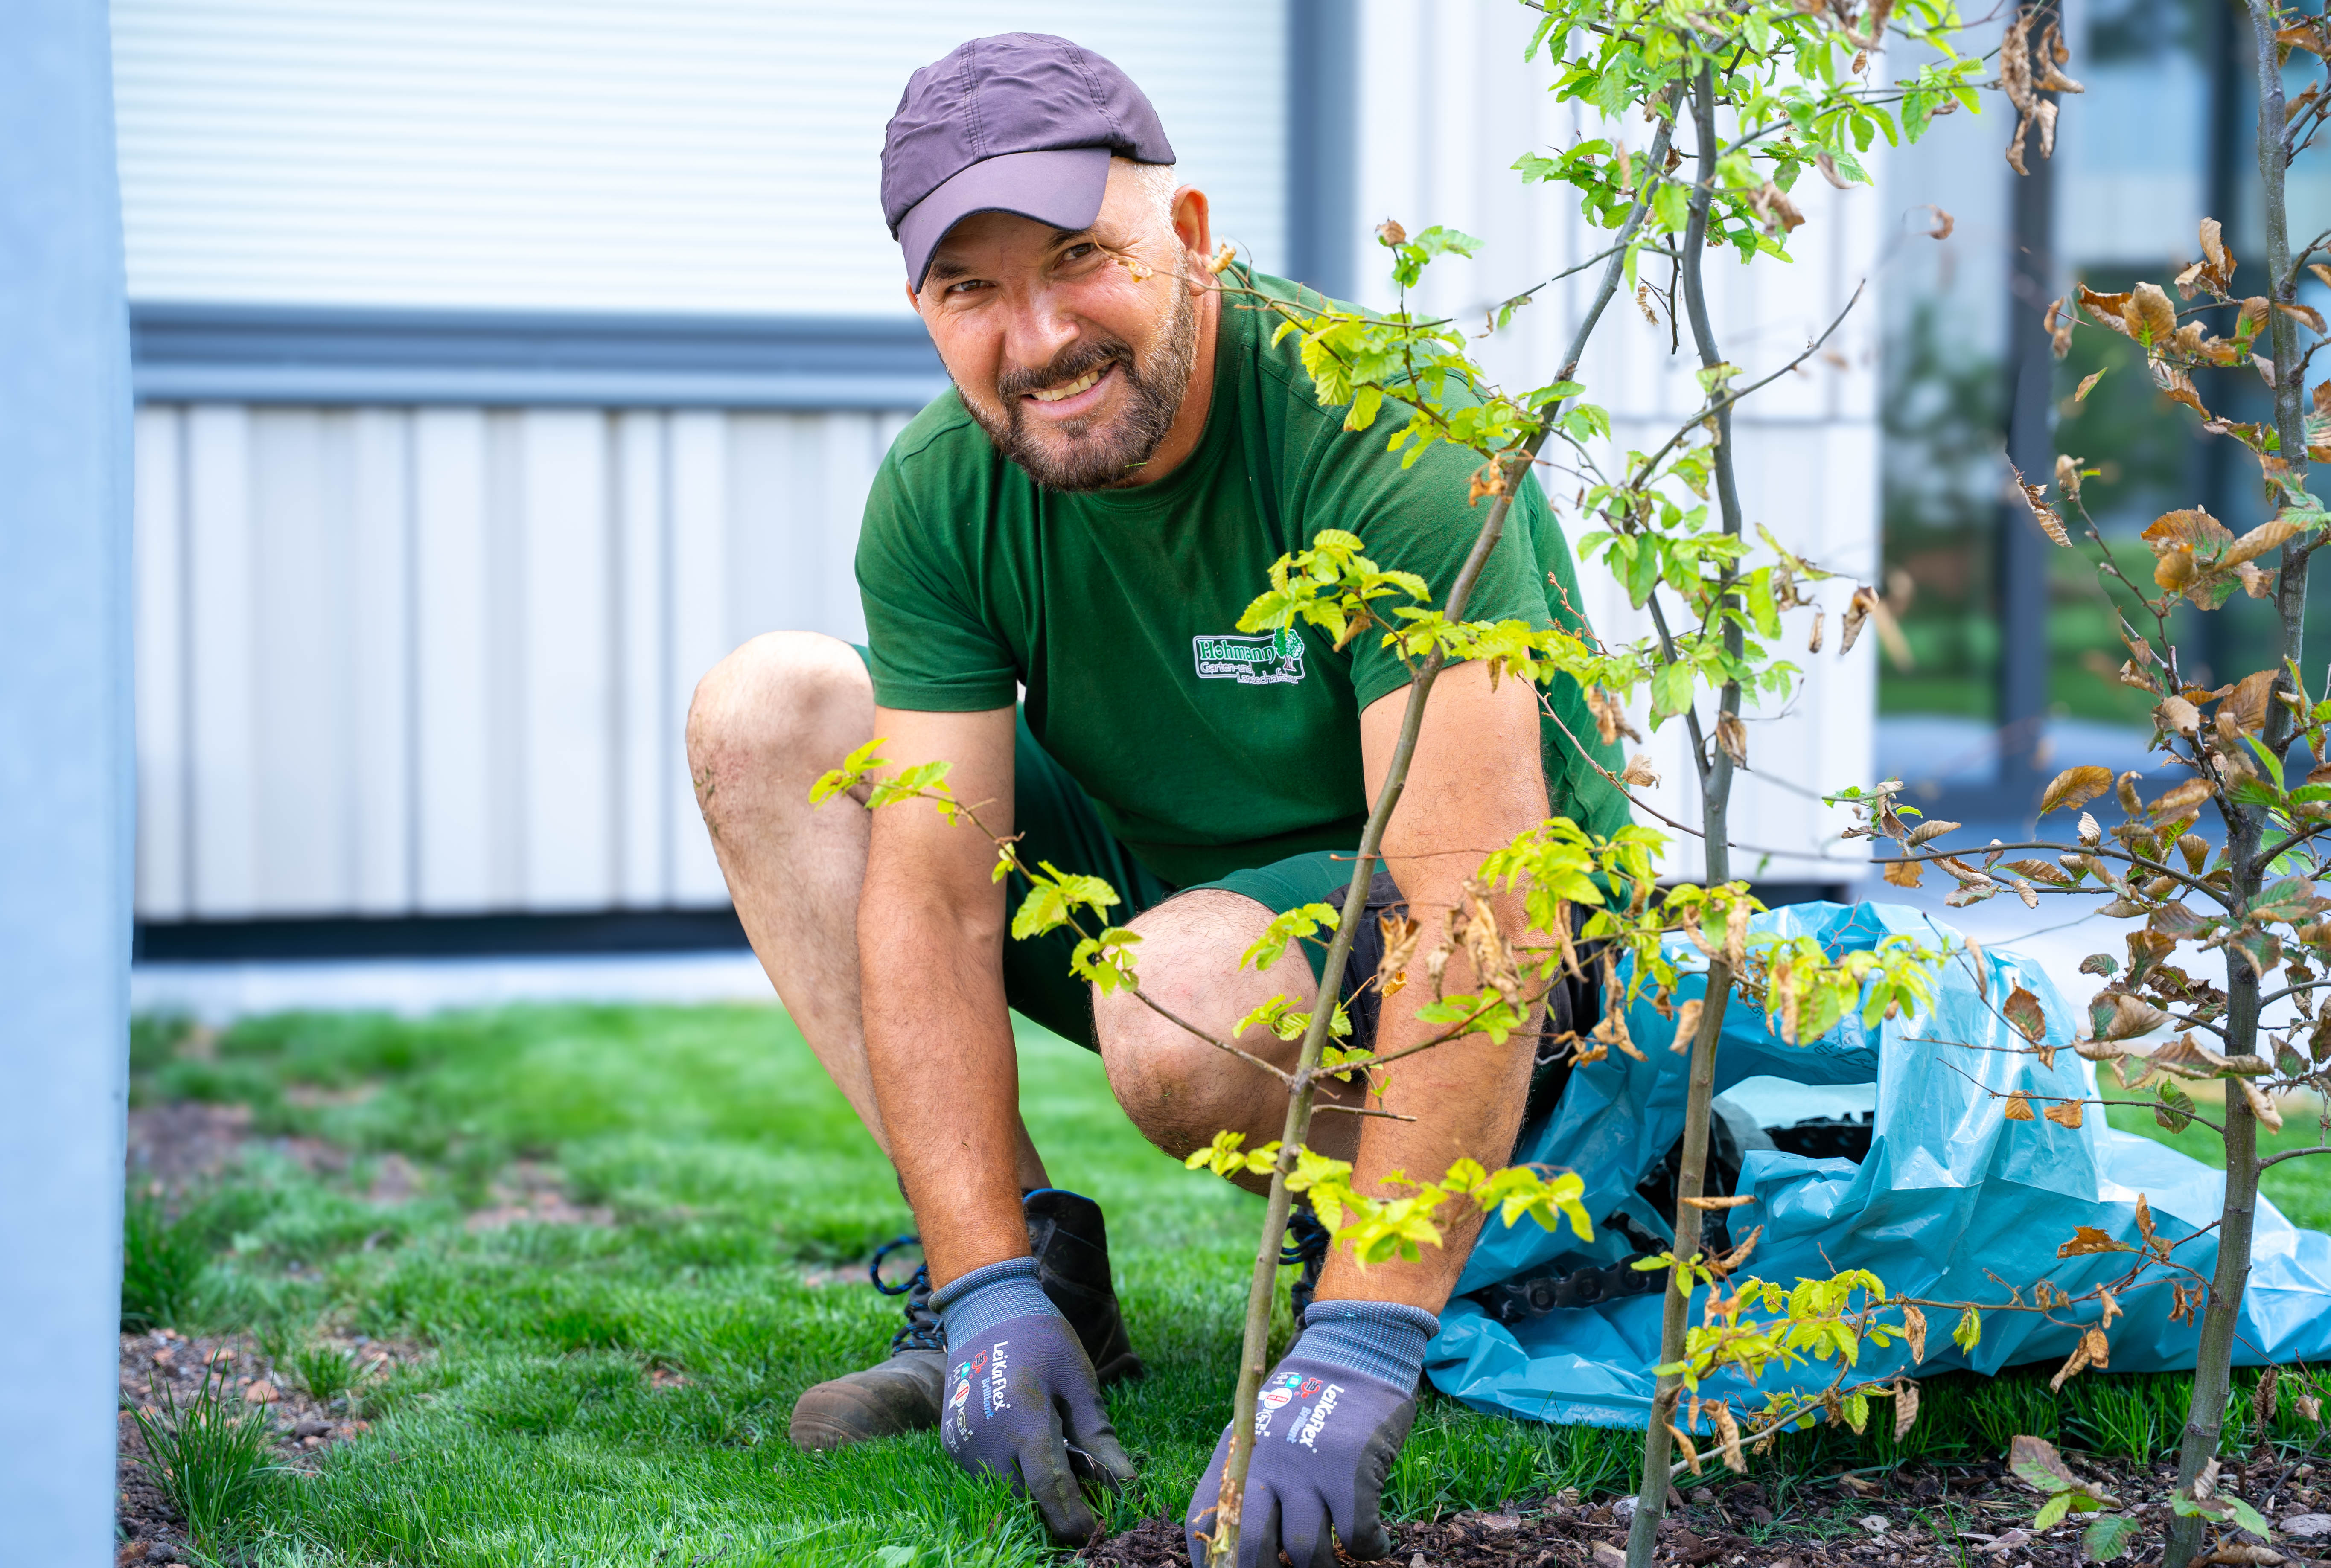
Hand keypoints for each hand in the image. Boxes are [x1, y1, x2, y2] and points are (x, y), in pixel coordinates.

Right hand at [934, 1259, 1135, 1544]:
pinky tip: (1025, 1449)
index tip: (1092, 1533)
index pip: (1047, 1485)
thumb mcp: (1079, 1380)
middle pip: (1022, 1496)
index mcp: (1023, 1416)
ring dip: (1028, 1488)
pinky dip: (1008, 1472)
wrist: (987, 1308)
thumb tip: (1125, 1481)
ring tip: (1052, 1460)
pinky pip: (983, 1474)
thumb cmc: (1042, 1338)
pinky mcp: (952, 1441)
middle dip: (1052, 1506)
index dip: (1071, 1516)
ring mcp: (963, 1441)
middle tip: (1080, 1501)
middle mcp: (985, 1435)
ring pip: (1001, 1489)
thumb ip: (1098, 1435)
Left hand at [1184, 1301, 1434, 1567]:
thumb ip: (1250, 1487)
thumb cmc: (1307, 1407)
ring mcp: (1308, 1468)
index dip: (1213, 1565)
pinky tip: (1373, 1540)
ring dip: (1323, 1565)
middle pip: (1252, 1550)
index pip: (1204, 1526)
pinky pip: (1358, 1537)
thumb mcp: (1263, 1439)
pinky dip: (1369, 1548)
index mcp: (1236, 1458)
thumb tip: (1244, 1553)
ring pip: (1307, 1553)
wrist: (1353, 1352)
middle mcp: (1265, 1465)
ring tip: (1335, 1556)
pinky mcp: (1351, 1470)